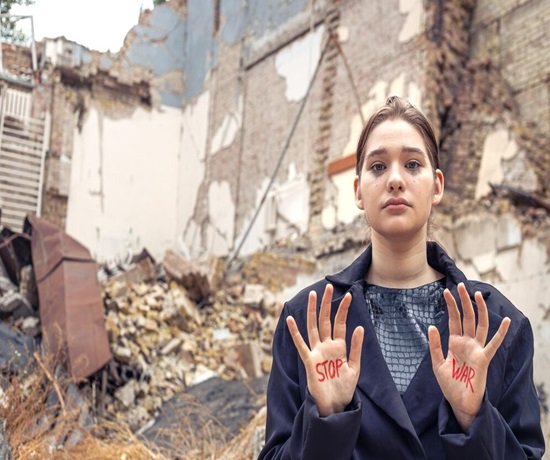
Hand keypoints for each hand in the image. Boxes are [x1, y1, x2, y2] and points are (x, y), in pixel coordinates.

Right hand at [286, 284, 363, 416]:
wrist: (336, 406)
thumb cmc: (344, 388)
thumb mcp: (354, 367)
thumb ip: (355, 347)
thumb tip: (359, 327)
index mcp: (338, 347)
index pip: (340, 323)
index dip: (344, 309)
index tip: (349, 295)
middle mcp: (326, 346)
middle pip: (325, 320)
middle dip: (327, 303)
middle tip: (328, 286)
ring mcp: (317, 352)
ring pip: (313, 326)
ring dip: (312, 311)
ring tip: (312, 295)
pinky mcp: (309, 361)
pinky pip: (301, 344)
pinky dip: (295, 332)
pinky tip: (290, 319)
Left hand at [428, 282, 509, 430]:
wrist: (459, 402)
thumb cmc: (449, 384)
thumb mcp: (437, 363)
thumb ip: (435, 345)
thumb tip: (431, 325)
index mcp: (455, 343)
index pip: (453, 320)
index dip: (450, 306)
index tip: (446, 291)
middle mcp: (467, 343)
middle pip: (467, 318)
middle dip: (463, 302)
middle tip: (460, 285)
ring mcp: (477, 349)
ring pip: (480, 325)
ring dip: (478, 309)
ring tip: (476, 294)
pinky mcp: (484, 359)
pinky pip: (494, 344)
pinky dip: (501, 332)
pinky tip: (505, 320)